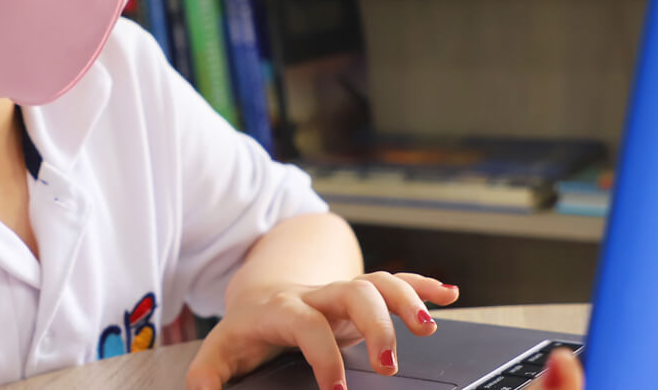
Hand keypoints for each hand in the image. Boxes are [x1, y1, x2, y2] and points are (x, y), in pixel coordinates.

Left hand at [178, 272, 433, 389]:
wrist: (258, 295)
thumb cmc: (245, 331)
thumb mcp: (219, 353)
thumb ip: (207, 377)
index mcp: (283, 310)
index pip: (307, 326)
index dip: (323, 356)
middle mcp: (317, 295)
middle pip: (353, 292)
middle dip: (376, 325)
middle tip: (388, 365)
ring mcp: (342, 292)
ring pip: (379, 282)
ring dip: (407, 299)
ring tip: (428, 328)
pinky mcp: (360, 294)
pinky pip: (395, 281)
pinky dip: (423, 285)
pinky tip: (450, 295)